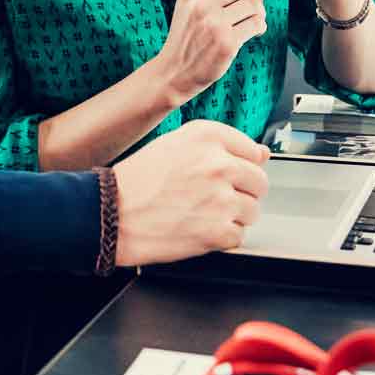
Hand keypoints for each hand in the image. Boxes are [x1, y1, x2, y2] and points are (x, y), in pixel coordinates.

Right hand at [112, 120, 270, 266]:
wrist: (110, 214)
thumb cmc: (136, 181)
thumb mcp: (175, 145)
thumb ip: (222, 146)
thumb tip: (263, 154)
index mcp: (208, 136)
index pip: (252, 150)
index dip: (239, 166)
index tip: (225, 176)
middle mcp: (218, 164)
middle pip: (259, 182)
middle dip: (241, 192)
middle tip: (212, 198)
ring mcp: (221, 199)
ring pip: (252, 211)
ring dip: (232, 216)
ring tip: (201, 214)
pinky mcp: (218, 231)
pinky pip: (239, 236)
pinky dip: (222, 237)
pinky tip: (198, 229)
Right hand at [153, 0, 265, 104]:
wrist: (175, 70)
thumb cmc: (187, 33)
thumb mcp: (192, 0)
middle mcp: (201, 3)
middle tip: (250, 8)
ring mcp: (214, 23)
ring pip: (255, 5)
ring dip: (259, 13)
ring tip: (251, 20)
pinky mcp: (226, 43)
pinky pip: (257, 24)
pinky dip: (259, 27)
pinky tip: (252, 31)